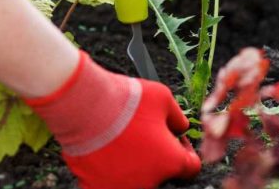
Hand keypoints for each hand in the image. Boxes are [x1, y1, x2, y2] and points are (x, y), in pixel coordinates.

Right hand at [24, 51, 200, 188]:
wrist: (87, 106)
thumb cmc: (126, 101)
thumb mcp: (164, 98)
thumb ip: (178, 118)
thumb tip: (180, 126)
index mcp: (171, 162)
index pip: (191, 167)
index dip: (185, 150)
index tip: (174, 139)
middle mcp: (149, 181)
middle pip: (159, 173)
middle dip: (156, 155)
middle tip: (143, 135)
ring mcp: (121, 186)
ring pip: (133, 178)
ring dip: (132, 163)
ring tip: (121, 139)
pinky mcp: (96, 186)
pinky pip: (106, 181)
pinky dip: (106, 169)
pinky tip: (104, 149)